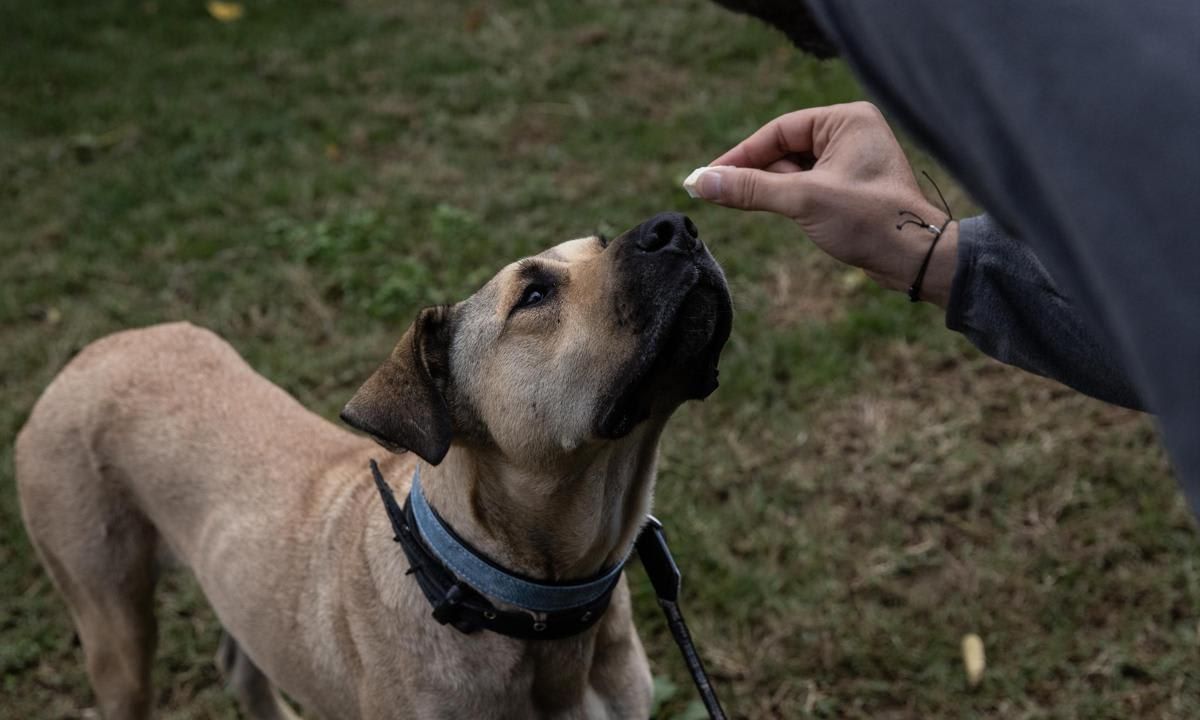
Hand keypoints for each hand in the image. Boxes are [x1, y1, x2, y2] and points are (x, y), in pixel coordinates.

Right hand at [693, 102, 957, 306]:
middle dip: (755, 173)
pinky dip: (787, 198)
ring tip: (744, 205)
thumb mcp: (803, 199)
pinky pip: (807, 185)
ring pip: (794, 170)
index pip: (780, 130)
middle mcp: (851, 133)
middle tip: (718, 193)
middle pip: (785, 149)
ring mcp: (852, 161)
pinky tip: (772, 211)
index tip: (707, 176)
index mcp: (847, 120)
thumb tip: (701, 182)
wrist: (916, 258)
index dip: (741, 154)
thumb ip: (751, 188)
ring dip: (771, 188)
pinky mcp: (850, 187)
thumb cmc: (869, 220)